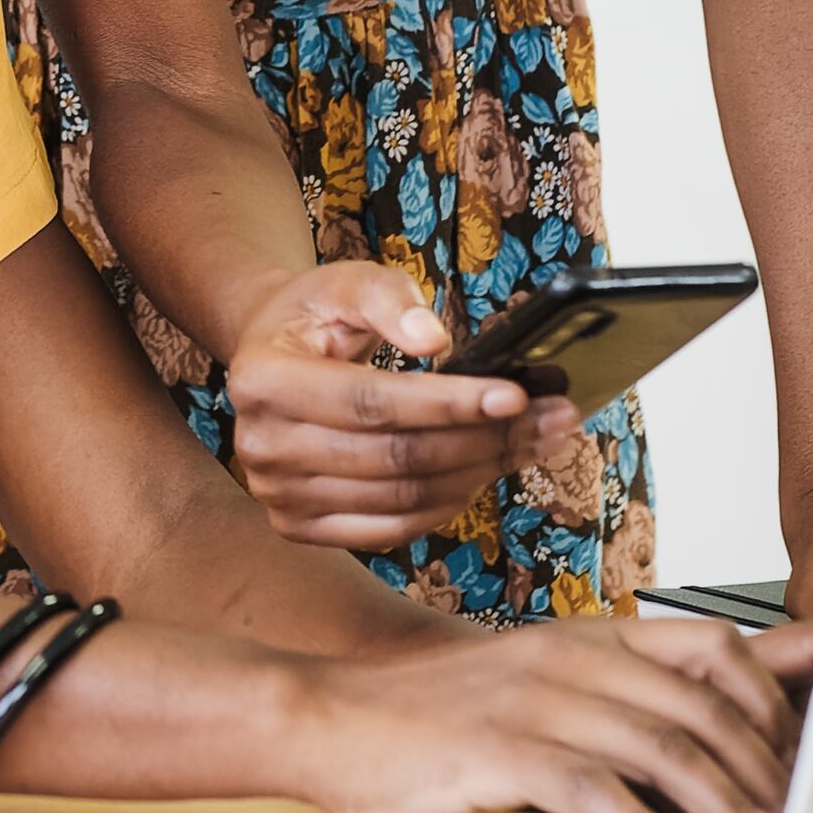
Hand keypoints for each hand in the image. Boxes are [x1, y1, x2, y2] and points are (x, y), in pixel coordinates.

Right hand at [219, 262, 567, 550]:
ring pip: (401, 501)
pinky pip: (391, 530)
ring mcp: (278, 495)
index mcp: (262, 379)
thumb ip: (389, 299)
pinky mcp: (300, 526)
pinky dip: (447, 505)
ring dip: (479, 474)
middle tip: (552, 419)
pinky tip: (483, 472)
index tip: (517, 394)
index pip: (370, 402)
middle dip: (484, 440)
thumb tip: (435, 341)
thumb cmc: (315, 314)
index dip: (447, 403)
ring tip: (533, 442)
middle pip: (394, 458)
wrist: (270, 353)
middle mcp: (261, 446)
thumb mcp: (345, 281)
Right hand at [294, 617, 812, 812]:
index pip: (715, 647)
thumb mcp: (544, 681)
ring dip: (727, 807)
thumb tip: (713, 706)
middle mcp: (571, 658)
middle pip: (702, 706)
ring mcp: (533, 699)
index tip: (807, 762)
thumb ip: (629, 690)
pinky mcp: (497, 749)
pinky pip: (589, 788)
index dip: (774, 704)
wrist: (329, 716)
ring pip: (660, 747)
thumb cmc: (443, 714)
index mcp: (589, 637)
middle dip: (767, 771)